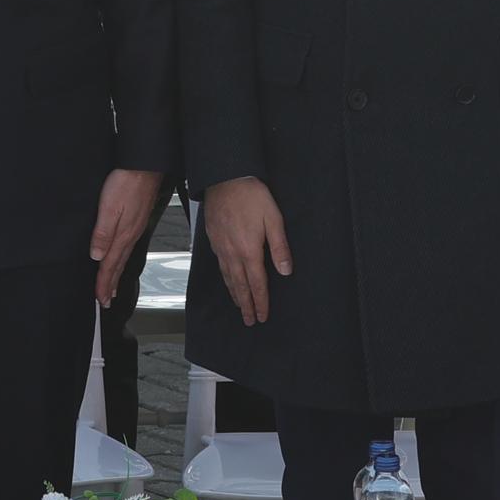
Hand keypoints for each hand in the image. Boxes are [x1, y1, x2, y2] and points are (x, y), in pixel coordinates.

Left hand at [89, 167, 163, 303]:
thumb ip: (103, 232)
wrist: (145, 164)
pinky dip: (123, 259)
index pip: (110, 265)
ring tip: (112, 288)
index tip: (98, 298)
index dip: (103, 283)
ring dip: (116, 274)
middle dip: (110, 284)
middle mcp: (131, 235)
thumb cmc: (127, 182)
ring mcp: (136, 228)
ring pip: (124, 257)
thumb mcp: (109, 207)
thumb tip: (96, 256)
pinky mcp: (138, 220)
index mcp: (123, 234)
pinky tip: (121, 258)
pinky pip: (129, 247)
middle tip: (105, 301)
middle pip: (118, 265)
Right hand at [202, 175, 292, 326]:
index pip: (257, 284)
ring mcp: (221, 247)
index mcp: (249, 250)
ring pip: (228, 278)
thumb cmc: (251, 195)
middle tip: (250, 320)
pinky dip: (224, 279)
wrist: (225, 178)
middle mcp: (233, 253)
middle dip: (246, 305)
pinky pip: (220, 266)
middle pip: (240, 286)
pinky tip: (227, 281)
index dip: (261, 302)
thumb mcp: (273, 218)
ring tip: (240, 306)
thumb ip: (279, 246)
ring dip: (235, 295)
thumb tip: (285, 270)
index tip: (263, 315)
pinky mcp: (213, 240)